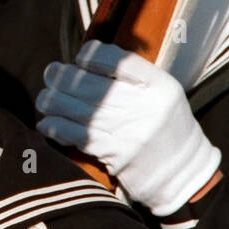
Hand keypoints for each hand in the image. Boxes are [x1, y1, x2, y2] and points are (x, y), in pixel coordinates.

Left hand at [36, 40, 220, 217]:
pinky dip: (57, 127)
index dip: (93, 55)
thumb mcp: (162, 94)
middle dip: (63, 77)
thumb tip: (85, 62)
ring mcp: (130, 131)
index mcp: (159, 85)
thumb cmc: (166, 128)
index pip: (121, 60)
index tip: (80, 57)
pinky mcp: (116, 154)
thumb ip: (133, 76)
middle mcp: (146, 106)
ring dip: (54, 102)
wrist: (183, 172)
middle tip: (51, 74)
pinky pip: (78, 136)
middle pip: (93, 86)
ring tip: (45, 98)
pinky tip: (47, 123)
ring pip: (80, 110)